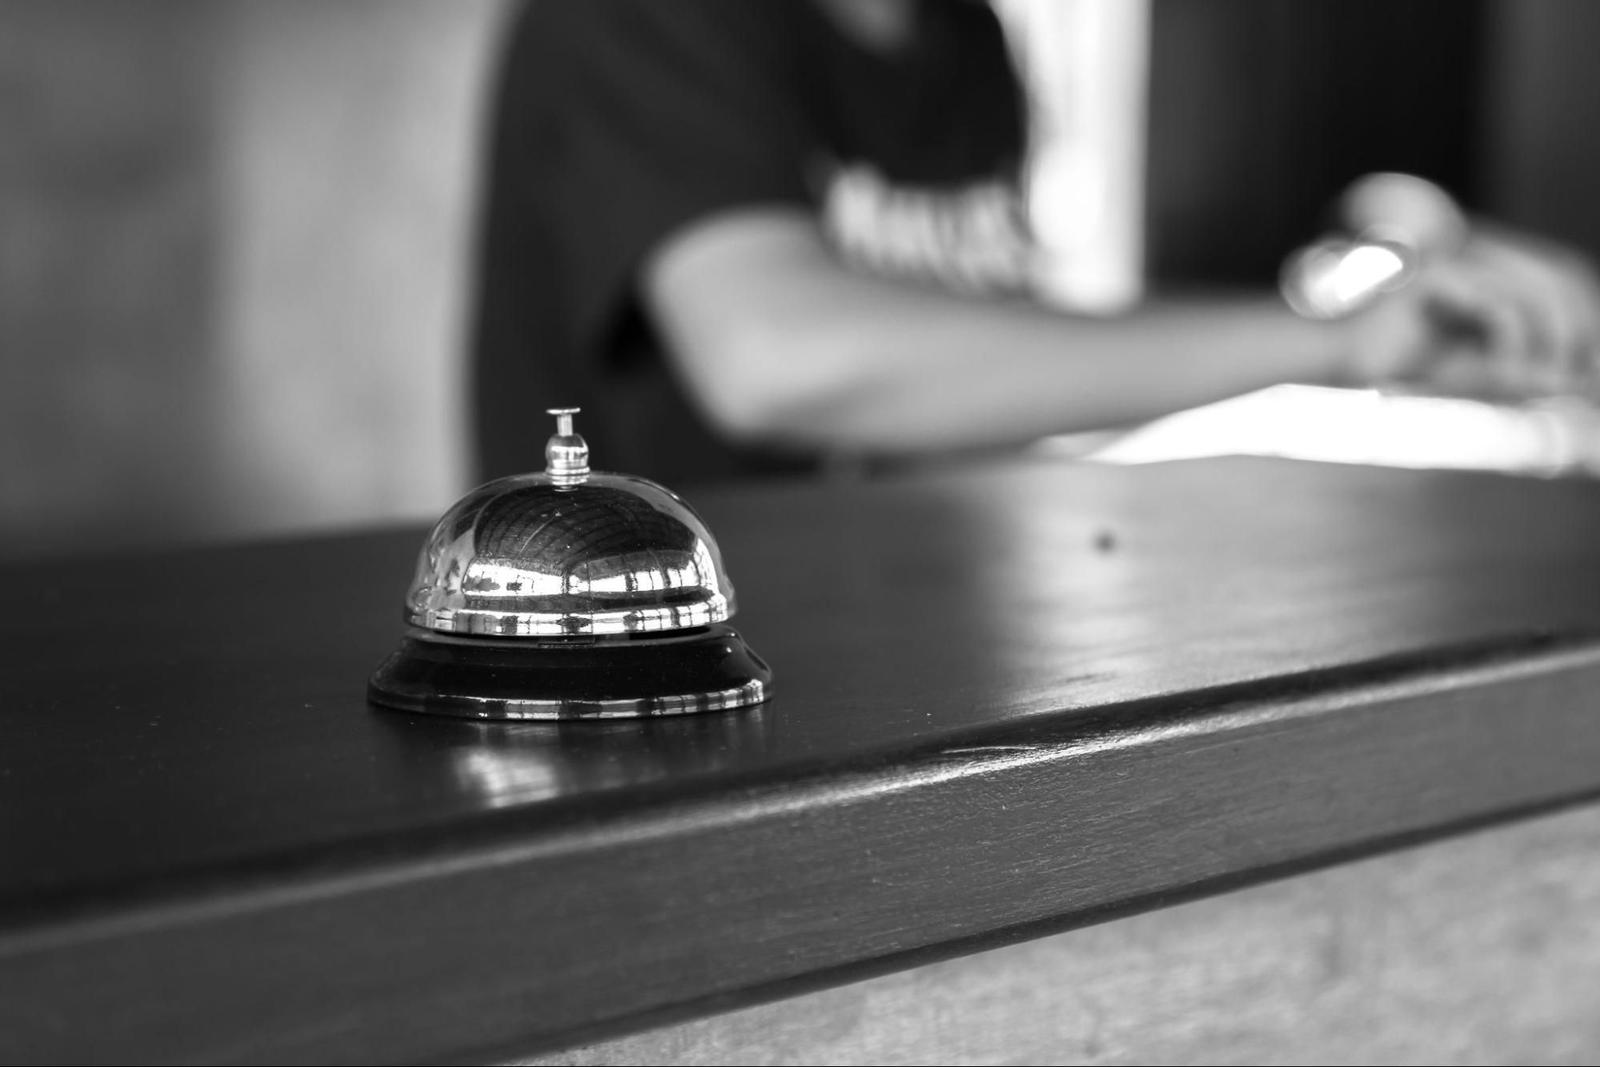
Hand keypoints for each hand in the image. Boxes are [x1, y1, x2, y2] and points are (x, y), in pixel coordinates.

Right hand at [1344, 225, 1599, 399]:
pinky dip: (1510, 348)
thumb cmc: (1392, 365)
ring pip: (1533, 297)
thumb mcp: (1468, 369)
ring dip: (1546, 346)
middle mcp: (1477, 254)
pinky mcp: (1437, 275)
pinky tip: (1505, 376)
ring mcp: (1456, 259)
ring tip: (1544, 385)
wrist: (1331, 360)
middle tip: (1579, 380)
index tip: (1587, 372)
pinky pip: (1496, 308)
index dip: (1582, 322)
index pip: (1560, 282)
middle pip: (1557, 281)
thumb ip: (1514, 368)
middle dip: (1577, 332)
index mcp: (1488, 268)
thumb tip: (1566, 381)